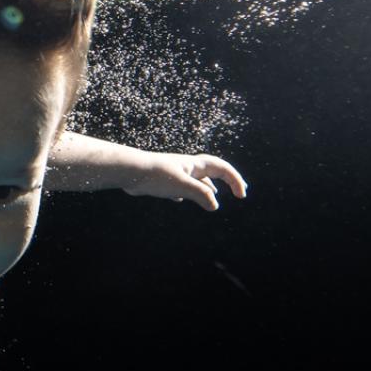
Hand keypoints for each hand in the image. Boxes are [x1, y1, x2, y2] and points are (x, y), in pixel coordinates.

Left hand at [122, 152, 247, 210]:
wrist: (129, 171)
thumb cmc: (155, 176)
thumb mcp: (183, 185)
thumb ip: (200, 194)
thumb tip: (215, 205)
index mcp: (194, 165)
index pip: (222, 168)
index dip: (235, 179)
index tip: (241, 195)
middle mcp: (186, 167)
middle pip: (213, 171)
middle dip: (228, 180)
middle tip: (240, 190)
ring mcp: (174, 173)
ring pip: (196, 179)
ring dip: (208, 187)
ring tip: (213, 197)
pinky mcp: (162, 181)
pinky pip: (179, 186)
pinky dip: (186, 192)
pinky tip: (180, 200)